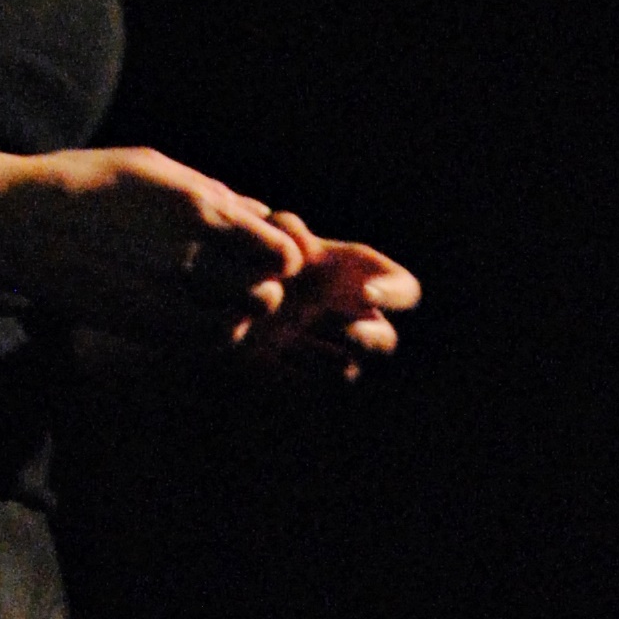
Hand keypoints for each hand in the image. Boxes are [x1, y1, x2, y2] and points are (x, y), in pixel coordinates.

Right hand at [0, 145, 304, 346]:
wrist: (23, 224)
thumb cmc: (88, 184)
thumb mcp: (155, 169)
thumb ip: (213, 192)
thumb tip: (261, 211)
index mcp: (199, 210)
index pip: (280, 252)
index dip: (280, 256)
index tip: (263, 253)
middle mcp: (191, 258)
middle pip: (266, 293)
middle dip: (263, 285)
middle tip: (244, 278)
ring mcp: (167, 298)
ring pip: (240, 322)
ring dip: (240, 311)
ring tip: (219, 297)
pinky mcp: (145, 327)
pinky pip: (208, 341)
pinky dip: (216, 332)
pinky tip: (198, 314)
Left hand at [228, 212, 421, 381]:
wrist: (214, 289)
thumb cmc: (251, 253)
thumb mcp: (267, 236)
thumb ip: (286, 231)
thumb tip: (298, 237)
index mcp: (356, 278)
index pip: (404, 290)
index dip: (395, 293)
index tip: (369, 293)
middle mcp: (348, 319)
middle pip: (384, 340)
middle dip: (369, 339)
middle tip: (348, 335)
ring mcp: (322, 352)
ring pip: (348, 369)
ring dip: (333, 363)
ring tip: (301, 346)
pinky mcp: (291, 375)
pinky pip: (304, 387)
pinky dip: (293, 376)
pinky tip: (267, 358)